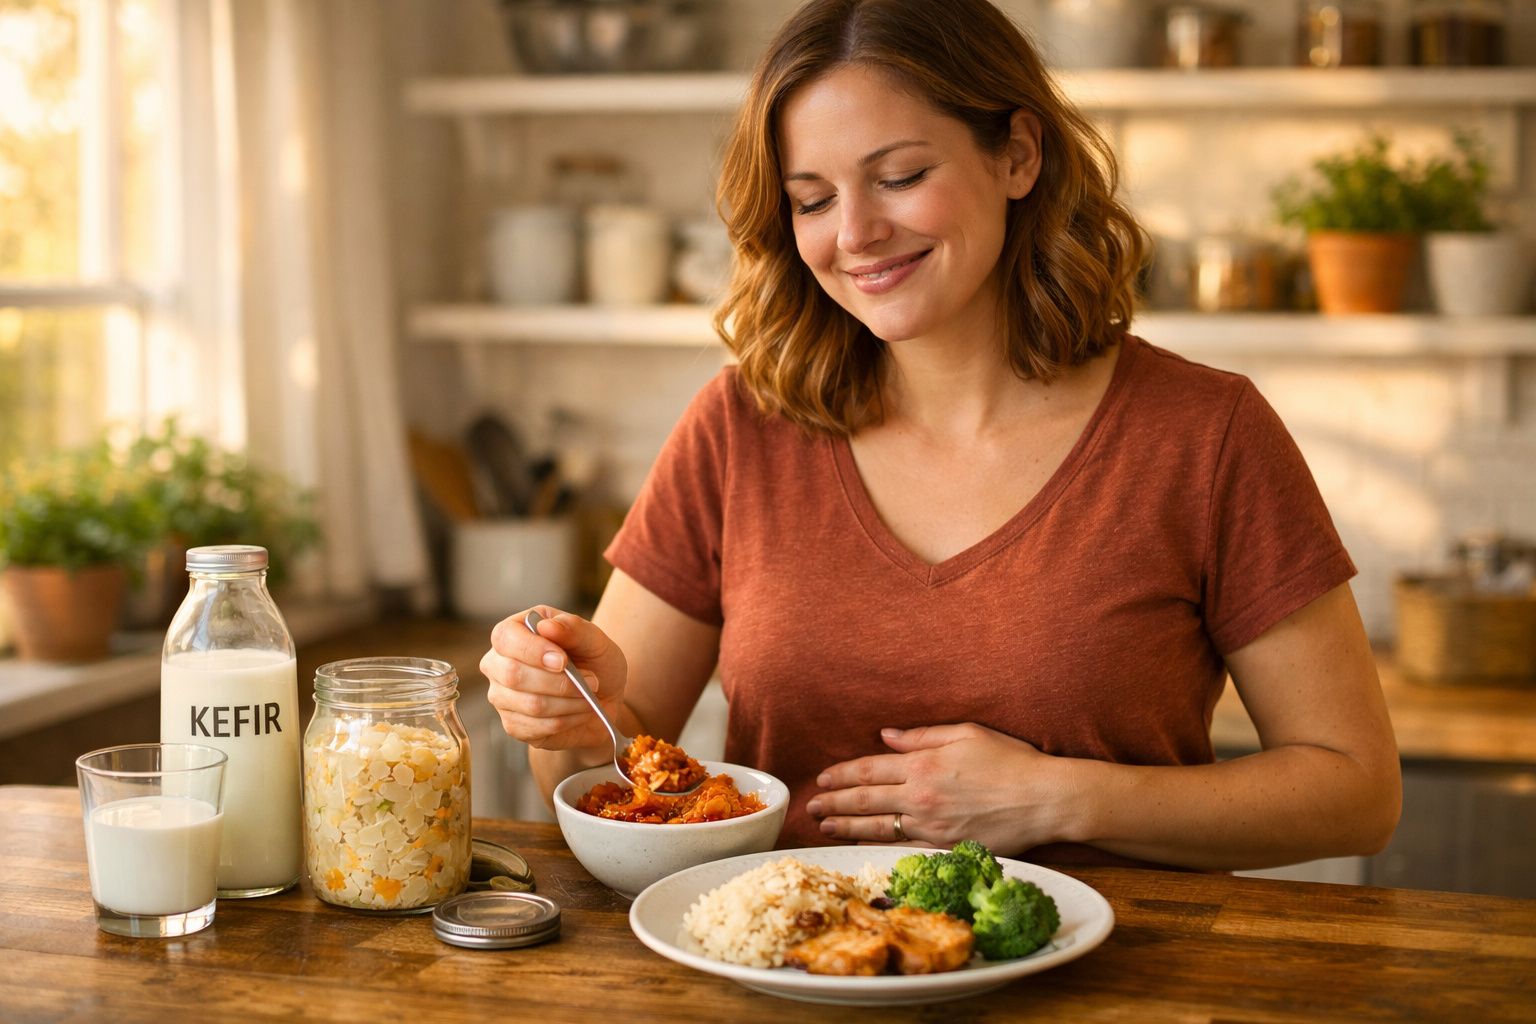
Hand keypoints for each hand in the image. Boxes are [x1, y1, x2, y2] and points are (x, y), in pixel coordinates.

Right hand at [480, 606, 629, 752]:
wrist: (606, 698)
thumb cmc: (595, 662)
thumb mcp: (594, 639)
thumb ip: (572, 628)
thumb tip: (546, 626)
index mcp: (515, 631)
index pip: (505, 638)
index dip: (532, 650)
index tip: (563, 661)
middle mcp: (499, 663)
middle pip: (512, 674)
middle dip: (559, 682)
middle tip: (591, 681)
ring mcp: (502, 696)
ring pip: (530, 704)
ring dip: (569, 702)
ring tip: (590, 696)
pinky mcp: (513, 725)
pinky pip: (536, 727)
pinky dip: (567, 720)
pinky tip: (580, 711)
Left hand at [806, 723, 1067, 853]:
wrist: (1044, 799)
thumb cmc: (1011, 760)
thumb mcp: (966, 733)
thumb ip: (922, 736)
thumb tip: (886, 736)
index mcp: (923, 764)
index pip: (869, 770)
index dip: (841, 775)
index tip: (822, 779)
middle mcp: (921, 796)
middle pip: (864, 801)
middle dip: (833, 803)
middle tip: (812, 807)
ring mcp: (931, 826)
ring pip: (877, 828)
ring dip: (846, 827)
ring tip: (825, 826)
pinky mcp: (945, 848)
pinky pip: (903, 849)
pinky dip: (878, 848)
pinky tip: (862, 846)